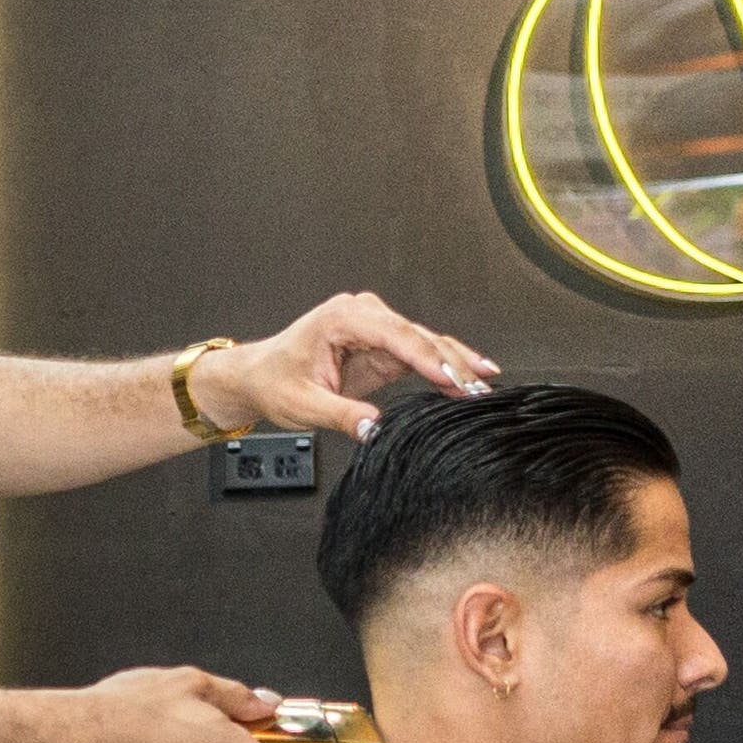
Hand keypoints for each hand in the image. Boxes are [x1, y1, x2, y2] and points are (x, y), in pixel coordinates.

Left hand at [190, 294, 498, 446]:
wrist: (258, 376)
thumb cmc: (274, 381)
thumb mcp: (302, 405)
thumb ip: (340, 415)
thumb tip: (374, 428)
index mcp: (343, 319)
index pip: (396, 336)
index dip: (428, 358)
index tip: (453, 378)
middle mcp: (363, 315)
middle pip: (418, 336)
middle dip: (451, 361)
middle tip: (480, 385)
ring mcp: (375, 327)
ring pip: (425, 342)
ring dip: (455, 363)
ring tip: (484, 383)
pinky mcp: (383, 345)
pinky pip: (420, 353)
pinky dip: (444, 366)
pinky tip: (469, 378)